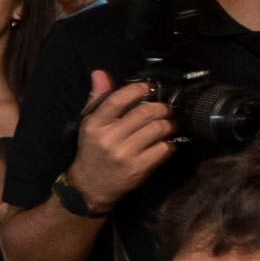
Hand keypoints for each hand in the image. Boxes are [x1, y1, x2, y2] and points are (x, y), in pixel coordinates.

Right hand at [67, 72, 175, 209]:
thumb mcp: (89, 124)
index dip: (137, 90)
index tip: (148, 87)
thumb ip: (97, 99)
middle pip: (145, 113)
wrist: (91, 187)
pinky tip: (166, 142)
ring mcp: (125, 154)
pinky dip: (170, 143)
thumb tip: (100, 73)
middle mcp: (109, 138)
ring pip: (158, 129)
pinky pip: (164, 148)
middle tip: (166, 109)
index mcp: (94, 125)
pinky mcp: (139, 168)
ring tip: (169, 124)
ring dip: (169, 124)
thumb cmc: (92, 151)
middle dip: (162, 108)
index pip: (117, 100)